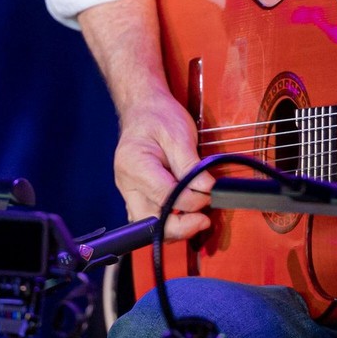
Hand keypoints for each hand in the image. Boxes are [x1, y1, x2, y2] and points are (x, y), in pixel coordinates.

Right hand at [113, 86, 212, 240]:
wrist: (143, 109)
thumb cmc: (158, 117)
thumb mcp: (179, 134)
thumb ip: (191, 165)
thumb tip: (207, 188)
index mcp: (134, 164)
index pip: (164, 196)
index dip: (190, 202)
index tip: (210, 195)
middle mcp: (126, 183)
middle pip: (149, 220)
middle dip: (179, 227)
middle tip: (204, 220)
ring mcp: (128, 191)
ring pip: (148, 224)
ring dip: (174, 227)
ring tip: (198, 219)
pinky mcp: (136, 196)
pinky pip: (150, 217)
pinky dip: (168, 221)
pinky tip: (185, 215)